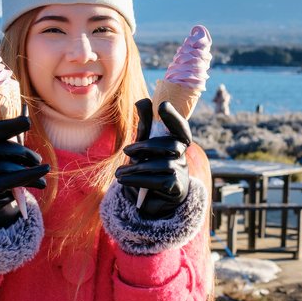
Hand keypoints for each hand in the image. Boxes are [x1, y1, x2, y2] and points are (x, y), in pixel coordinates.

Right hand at [0, 116, 48, 228]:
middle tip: (37, 159)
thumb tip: (24, 105)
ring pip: (5, 165)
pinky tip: (42, 182)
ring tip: (43, 171)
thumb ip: (14, 131)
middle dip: (21, 151)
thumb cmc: (2, 170)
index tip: (27, 123)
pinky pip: (9, 181)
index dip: (5, 125)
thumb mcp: (8, 150)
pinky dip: (29, 178)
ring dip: (28, 168)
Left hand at [115, 99, 191, 219]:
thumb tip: (143, 100)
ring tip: (119, 173)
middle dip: (147, 146)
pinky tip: (123, 180)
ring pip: (164, 164)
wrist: (149, 200)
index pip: (181, 128)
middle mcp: (182, 156)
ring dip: (138, 168)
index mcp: (176, 142)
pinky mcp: (175, 188)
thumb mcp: (144, 146)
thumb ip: (146, 124)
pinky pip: (159, 181)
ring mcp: (181, 173)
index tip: (162, 105)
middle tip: (126, 151)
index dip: (173, 117)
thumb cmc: (148, 168)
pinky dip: (138, 179)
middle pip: (172, 145)